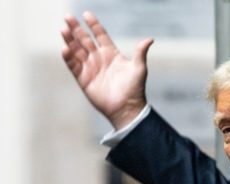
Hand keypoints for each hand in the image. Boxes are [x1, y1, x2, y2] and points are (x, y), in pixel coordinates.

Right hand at [61, 11, 153, 128]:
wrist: (127, 108)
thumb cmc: (135, 89)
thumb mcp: (139, 69)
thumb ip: (140, 52)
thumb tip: (150, 39)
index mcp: (112, 54)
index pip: (100, 35)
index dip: (93, 25)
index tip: (86, 14)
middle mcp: (99, 59)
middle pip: (85, 40)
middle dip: (76, 29)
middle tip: (68, 17)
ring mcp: (90, 68)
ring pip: (77, 50)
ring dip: (70, 40)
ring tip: (64, 29)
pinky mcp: (83, 79)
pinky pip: (73, 66)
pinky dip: (68, 57)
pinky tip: (65, 48)